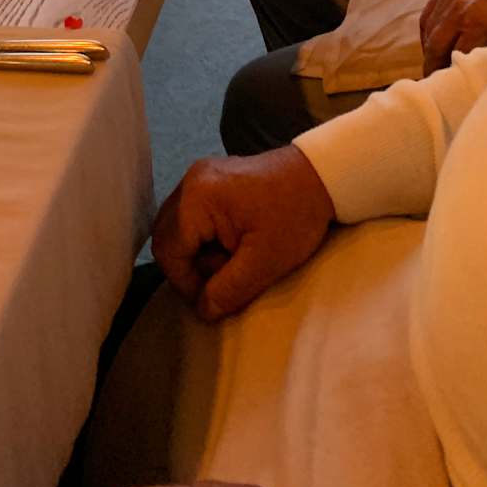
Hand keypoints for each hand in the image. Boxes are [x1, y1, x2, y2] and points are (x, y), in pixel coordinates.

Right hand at [151, 147, 332, 321]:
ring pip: (177, 228)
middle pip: (166, 237)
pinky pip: (190, 215)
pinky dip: (205, 237)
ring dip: (197, 253)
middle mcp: (190, 182)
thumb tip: (203, 311)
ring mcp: (198, 177)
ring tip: (232, 260)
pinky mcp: (209, 179)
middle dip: (189, 268)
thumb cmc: (295, 216)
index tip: (213, 300)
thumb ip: (229, 289)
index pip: (168, 251)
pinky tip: (232, 244)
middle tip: (222, 282)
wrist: (320, 175)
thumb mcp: (266, 261)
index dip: (185, 283)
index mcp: (198, 198)